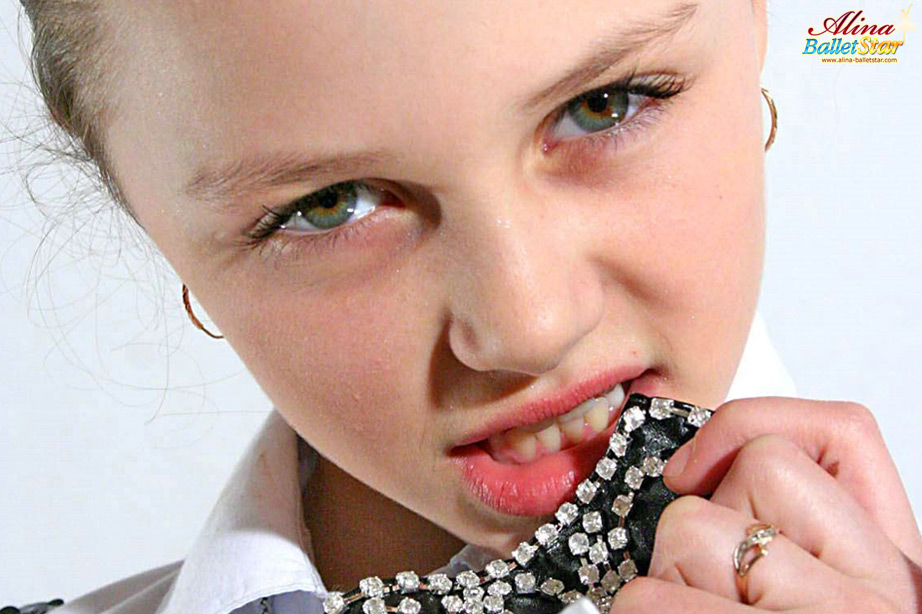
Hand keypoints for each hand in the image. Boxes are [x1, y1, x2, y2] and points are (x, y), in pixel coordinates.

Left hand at [610, 397, 921, 612]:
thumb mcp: (830, 588)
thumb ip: (801, 524)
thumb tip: (697, 469)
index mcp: (895, 569)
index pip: (843, 431)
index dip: (748, 429)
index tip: (697, 466)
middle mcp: (872, 597)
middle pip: (754, 470)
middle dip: (707, 518)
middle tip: (718, 586)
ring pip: (689, 528)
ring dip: (666, 578)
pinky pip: (645, 596)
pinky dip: (639, 611)